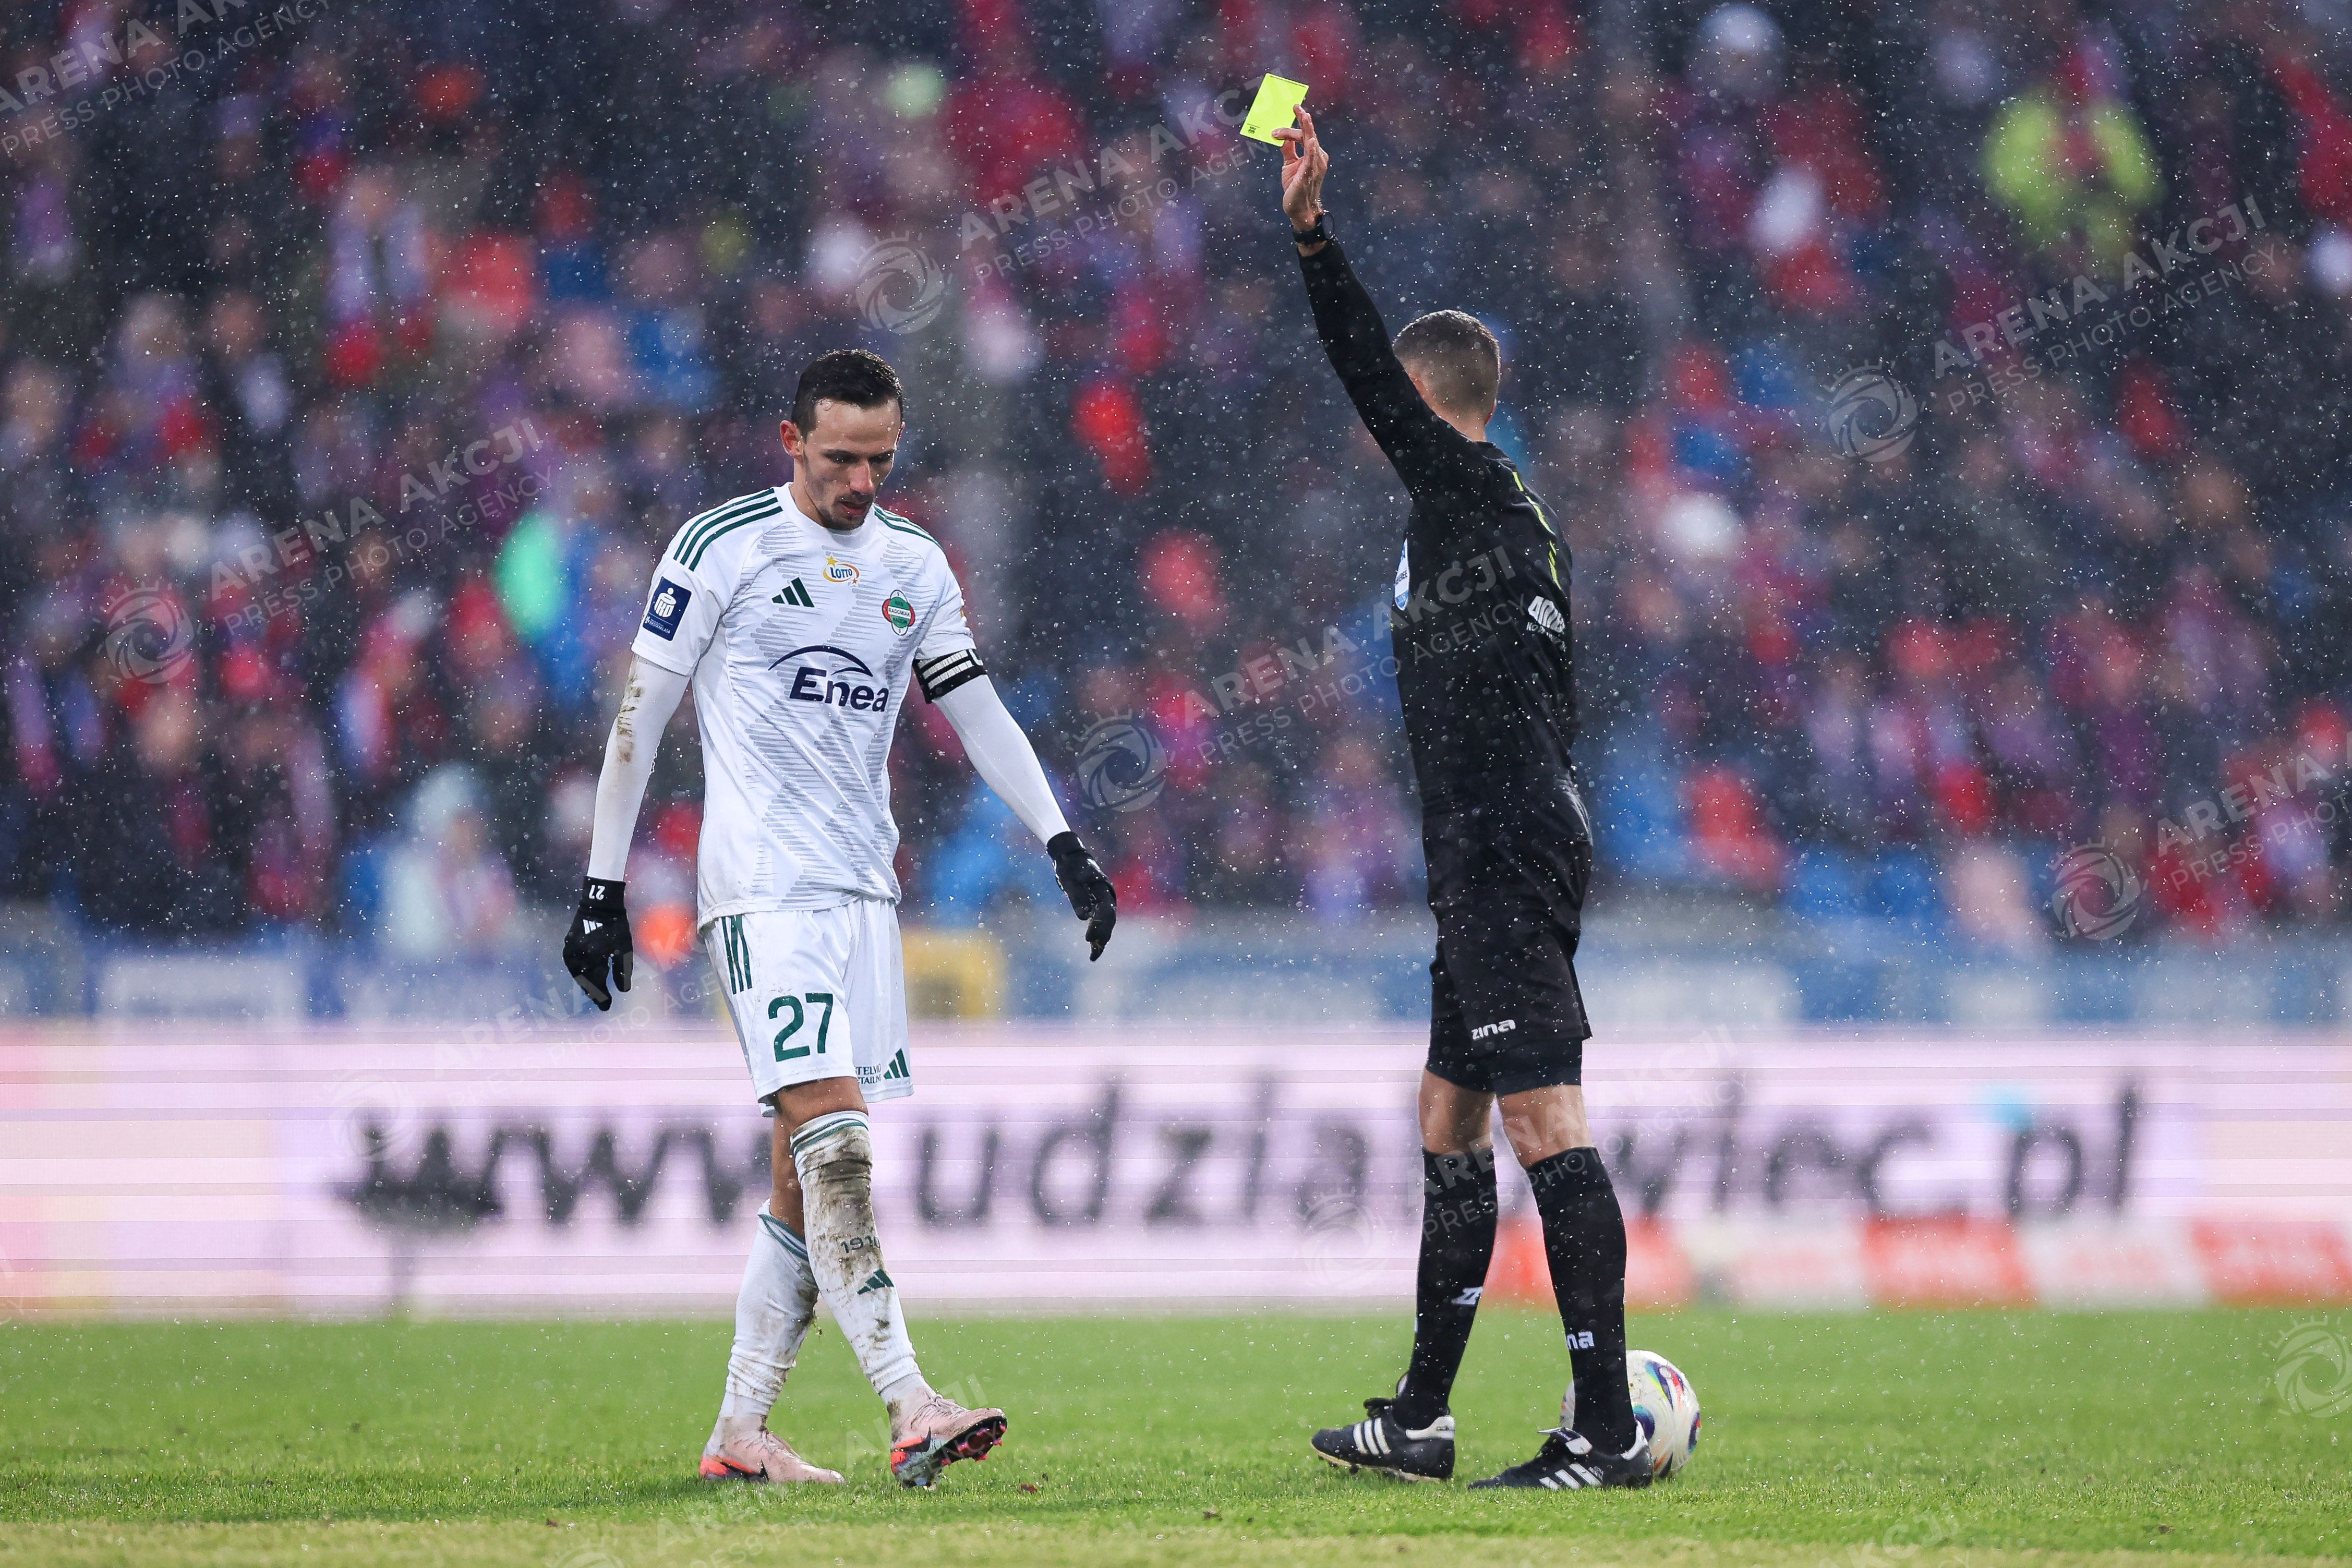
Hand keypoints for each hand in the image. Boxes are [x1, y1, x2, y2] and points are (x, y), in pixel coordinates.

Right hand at [562, 876, 633, 1009]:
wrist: (598, 905)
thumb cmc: (615, 926)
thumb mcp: (624, 948)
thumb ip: (622, 971)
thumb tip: (623, 991)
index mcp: (594, 959)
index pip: (597, 985)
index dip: (602, 998)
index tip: (607, 1008)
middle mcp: (579, 957)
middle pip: (586, 982)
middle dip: (594, 993)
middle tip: (602, 1003)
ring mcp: (571, 952)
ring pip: (577, 975)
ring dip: (586, 984)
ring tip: (594, 993)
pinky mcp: (568, 946)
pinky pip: (573, 965)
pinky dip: (580, 973)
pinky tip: (586, 977)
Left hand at [1048, 831, 1116, 960]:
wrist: (1071, 856)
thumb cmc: (1069, 867)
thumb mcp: (1069, 880)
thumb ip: (1077, 897)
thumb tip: (1083, 916)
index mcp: (1103, 887)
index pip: (1105, 910)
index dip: (1098, 926)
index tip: (1087, 938)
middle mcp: (1108, 894)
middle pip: (1110, 919)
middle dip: (1102, 936)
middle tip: (1092, 952)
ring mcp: (1105, 899)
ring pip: (1108, 922)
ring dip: (1102, 938)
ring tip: (1094, 956)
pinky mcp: (1099, 903)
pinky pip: (1102, 921)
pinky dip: (1099, 934)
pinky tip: (1094, 948)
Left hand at [1274, 107, 1328, 237]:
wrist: (1299, 208)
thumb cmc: (1296, 187)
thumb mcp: (1289, 164)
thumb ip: (1288, 149)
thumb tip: (1282, 136)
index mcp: (1313, 154)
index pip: (1304, 135)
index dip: (1293, 126)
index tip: (1286, 119)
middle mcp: (1317, 157)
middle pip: (1309, 134)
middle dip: (1303, 119)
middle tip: (1296, 107)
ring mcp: (1315, 166)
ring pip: (1311, 143)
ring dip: (1306, 129)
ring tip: (1304, 116)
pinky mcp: (1309, 174)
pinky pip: (1311, 160)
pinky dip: (1312, 149)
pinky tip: (1311, 141)